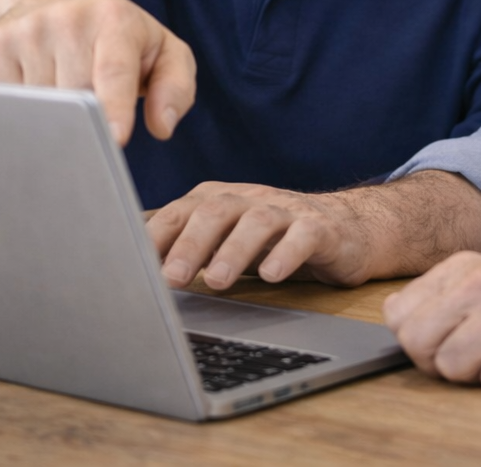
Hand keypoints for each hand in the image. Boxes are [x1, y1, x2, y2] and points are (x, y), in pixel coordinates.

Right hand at [0, 0, 195, 143]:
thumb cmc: (121, 35)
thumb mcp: (164, 51)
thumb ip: (176, 88)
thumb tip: (163, 126)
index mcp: (115, 19)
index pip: (113, 71)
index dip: (114, 107)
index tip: (115, 139)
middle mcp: (69, 18)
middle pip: (76, 96)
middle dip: (88, 123)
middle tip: (99, 127)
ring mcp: (29, 29)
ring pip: (43, 104)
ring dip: (59, 118)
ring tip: (73, 99)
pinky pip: (14, 101)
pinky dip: (31, 110)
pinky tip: (45, 91)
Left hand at [146, 181, 378, 290]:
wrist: (346, 229)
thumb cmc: (274, 240)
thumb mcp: (228, 242)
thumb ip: (189, 251)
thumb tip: (138, 274)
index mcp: (221, 199)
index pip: (182, 210)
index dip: (158, 234)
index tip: (134, 261)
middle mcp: (251, 199)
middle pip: (217, 210)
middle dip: (191, 244)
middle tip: (171, 278)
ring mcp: (287, 210)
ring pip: (258, 220)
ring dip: (234, 250)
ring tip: (218, 281)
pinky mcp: (321, 227)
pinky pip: (304, 235)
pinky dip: (286, 253)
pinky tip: (272, 275)